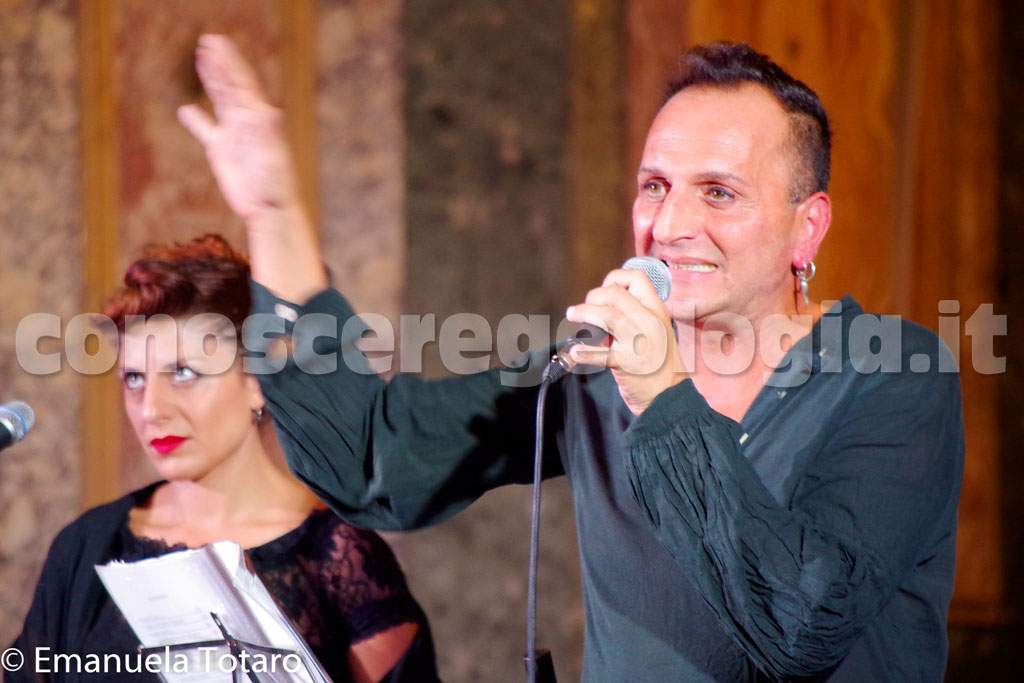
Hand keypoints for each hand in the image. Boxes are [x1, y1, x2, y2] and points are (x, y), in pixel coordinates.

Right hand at [177, 34, 301, 221]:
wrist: (269, 208)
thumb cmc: (277, 185)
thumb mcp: (273, 157)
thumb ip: (270, 133)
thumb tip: (271, 110)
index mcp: (259, 119)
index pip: (243, 83)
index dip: (230, 62)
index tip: (218, 43)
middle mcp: (245, 122)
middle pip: (229, 85)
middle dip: (220, 63)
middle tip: (208, 41)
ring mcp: (232, 134)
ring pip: (218, 101)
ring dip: (210, 80)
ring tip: (202, 59)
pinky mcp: (220, 151)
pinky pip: (205, 130)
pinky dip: (195, 120)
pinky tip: (185, 110)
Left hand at [565, 269, 686, 414]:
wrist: (669, 397)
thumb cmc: (660, 366)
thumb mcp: (658, 332)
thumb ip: (637, 316)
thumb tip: (604, 303)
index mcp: (658, 312)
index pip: (638, 279)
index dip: (616, 278)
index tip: (604, 287)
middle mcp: (650, 323)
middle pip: (616, 295)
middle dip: (594, 296)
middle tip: (583, 306)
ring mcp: (640, 343)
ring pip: (608, 316)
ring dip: (584, 313)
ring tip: (572, 315)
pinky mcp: (628, 364)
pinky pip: (602, 354)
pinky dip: (585, 353)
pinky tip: (574, 352)